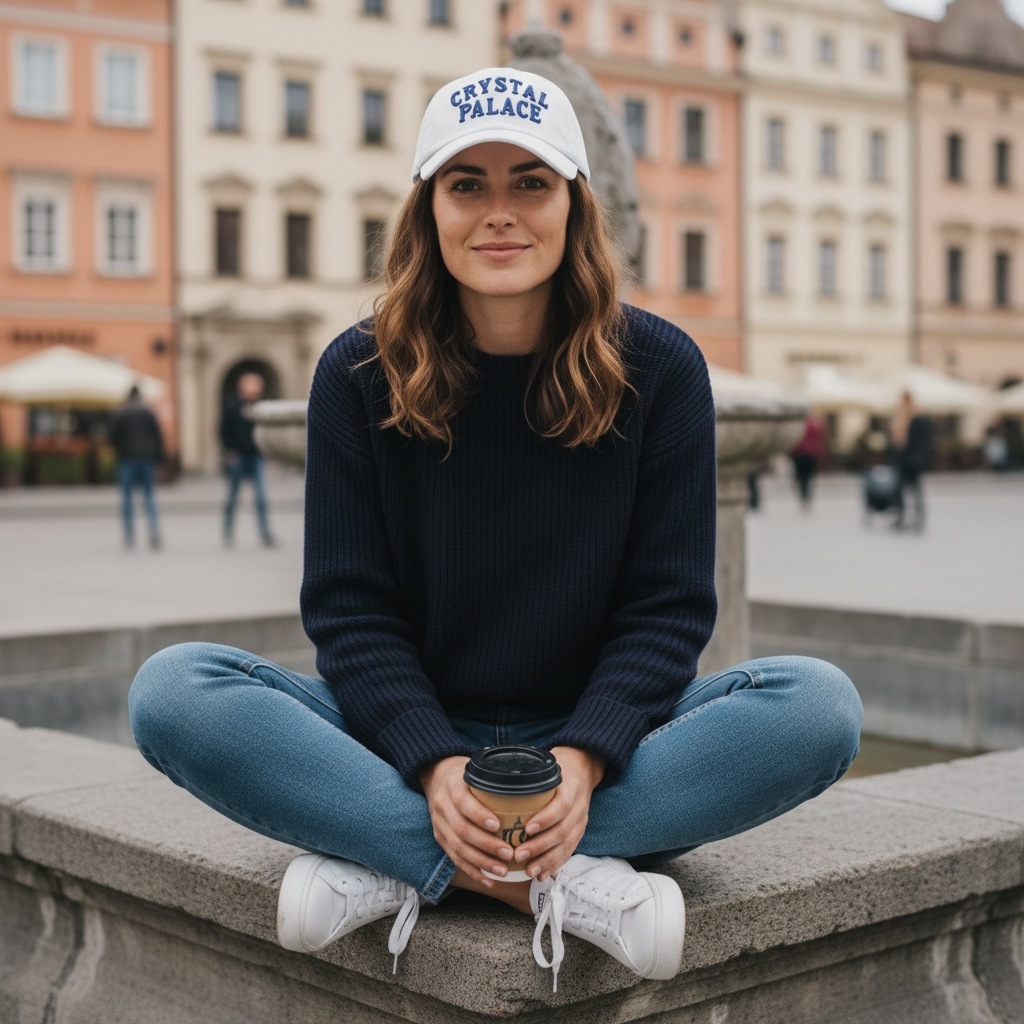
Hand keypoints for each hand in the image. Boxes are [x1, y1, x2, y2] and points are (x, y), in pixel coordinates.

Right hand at [419, 756, 515, 886]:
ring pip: (457, 848)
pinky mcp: (440, 838)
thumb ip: (494, 781)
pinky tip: (488, 879)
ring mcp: (439, 824)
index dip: (479, 815)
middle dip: (486, 845)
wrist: (437, 777)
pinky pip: (454, 858)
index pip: (463, 802)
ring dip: (481, 862)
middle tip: (508, 853)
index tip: (498, 825)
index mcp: (452, 786)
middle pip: (462, 830)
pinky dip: (472, 871)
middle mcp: (442, 806)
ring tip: (502, 870)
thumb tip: (529, 789)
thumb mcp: (476, 771)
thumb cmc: (465, 776)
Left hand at [511, 746, 604, 882]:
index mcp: (571, 788)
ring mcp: (581, 822)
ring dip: (547, 860)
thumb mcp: (547, 768)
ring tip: (529, 870)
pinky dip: (555, 865)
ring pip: (566, 845)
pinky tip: (541, 874)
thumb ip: (529, 778)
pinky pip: (569, 852)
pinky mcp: (579, 833)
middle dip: (540, 846)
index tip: (527, 829)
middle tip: (519, 855)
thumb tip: (495, 786)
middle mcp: (579, 807)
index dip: (546, 819)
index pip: (562, 805)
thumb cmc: (557, 770)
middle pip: (562, 830)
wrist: (582, 771)